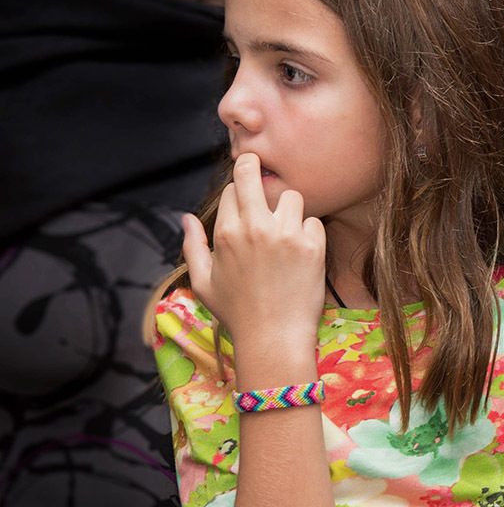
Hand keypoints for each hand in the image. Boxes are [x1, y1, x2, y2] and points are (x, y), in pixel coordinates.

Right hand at [181, 153, 325, 349]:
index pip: (232, 189)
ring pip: (291, 195)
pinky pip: (314, 221)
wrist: (273, 338)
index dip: (239, 194)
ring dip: (289, 209)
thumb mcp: (203, 282)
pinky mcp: (313, 247)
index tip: (246, 206)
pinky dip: (310, 232)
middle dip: (255, 168)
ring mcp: (286, 236)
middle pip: (252, 173)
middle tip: (262, 170)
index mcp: (226, 233)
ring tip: (286, 229)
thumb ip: (192, 246)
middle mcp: (254, 228)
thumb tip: (186, 218)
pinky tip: (302, 251)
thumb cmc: (237, 313)